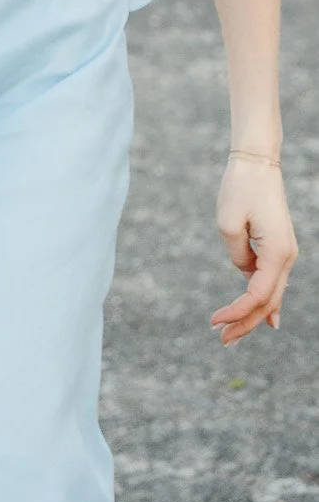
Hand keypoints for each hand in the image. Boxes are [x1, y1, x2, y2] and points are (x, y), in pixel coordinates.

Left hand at [210, 156, 297, 344]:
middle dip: (246, 324)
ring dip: (255, 315)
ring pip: (272, 293)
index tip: (214, 322)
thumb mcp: (227, 224)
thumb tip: (244, 271)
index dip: (236, 313)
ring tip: (234, 335)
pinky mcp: (279, 246)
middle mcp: (287, 257)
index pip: (257, 296)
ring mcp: (286, 252)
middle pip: (268, 302)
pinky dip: (267, 300)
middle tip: (223, 341)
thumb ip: (237, 255)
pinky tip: (267, 318)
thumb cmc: (240, 188)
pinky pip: (273, 280)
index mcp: (278, 253)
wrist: (258, 160)